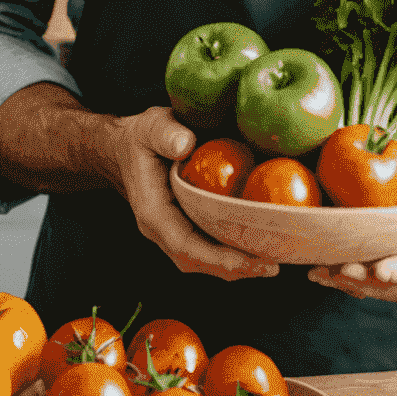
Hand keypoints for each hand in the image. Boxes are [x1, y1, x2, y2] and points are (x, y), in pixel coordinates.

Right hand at [107, 106, 279, 282]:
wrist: (125, 147)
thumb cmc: (141, 136)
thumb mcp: (151, 127)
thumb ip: (166, 134)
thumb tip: (187, 144)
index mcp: (152, 211)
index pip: (184, 244)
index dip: (217, 257)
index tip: (248, 259)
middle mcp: (160, 229)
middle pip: (196, 261)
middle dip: (234, 268)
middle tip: (272, 267)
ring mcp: (171, 231)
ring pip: (202, 261)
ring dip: (235, 267)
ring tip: (270, 265)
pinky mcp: (183, 226)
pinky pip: (206, 248)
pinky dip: (230, 253)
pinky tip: (256, 248)